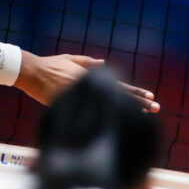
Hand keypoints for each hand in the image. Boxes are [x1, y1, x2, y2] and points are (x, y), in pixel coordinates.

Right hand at [14, 51, 159, 111]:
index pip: (120, 88)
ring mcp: (85, 99)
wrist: (31, 72)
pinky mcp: (74, 107)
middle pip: (121, 99)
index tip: (151, 97)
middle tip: (157, 108)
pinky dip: (106, 123)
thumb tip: (105, 63)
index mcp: (95, 78)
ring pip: (110, 109)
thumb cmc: (50, 65)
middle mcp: (93, 89)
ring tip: (147, 116)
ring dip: (129, 113)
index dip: (136, 93)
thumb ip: (89, 63)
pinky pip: (94, 118)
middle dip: (140, 105)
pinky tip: (119, 128)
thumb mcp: (71, 60)